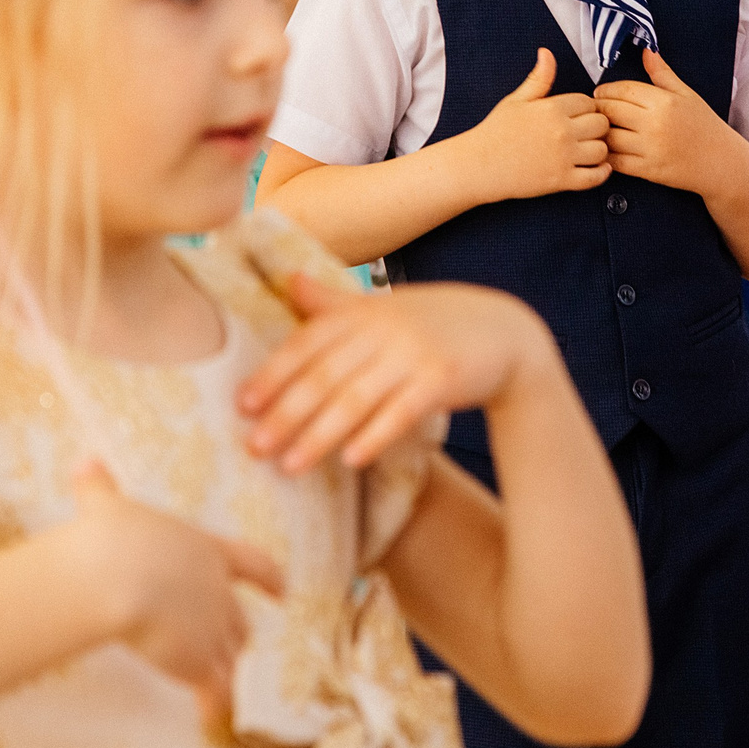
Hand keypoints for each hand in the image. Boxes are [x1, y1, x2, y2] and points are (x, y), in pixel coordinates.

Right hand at [72, 459, 282, 718]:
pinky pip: (215, 693)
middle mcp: (218, 592)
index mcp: (207, 552)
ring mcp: (212, 629)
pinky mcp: (199, 662)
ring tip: (224, 687)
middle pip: (239, 619)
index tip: (284, 590)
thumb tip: (84, 463)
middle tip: (238, 644)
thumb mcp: (108, 506)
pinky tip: (212, 722)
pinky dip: (216, 707)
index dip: (269, 578)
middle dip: (237, 633)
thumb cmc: (114, 535)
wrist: (117, 574)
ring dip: (227, 670)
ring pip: (231, 656)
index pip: (253, 565)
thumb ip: (99, 488)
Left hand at [239, 276, 552, 473]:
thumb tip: (289, 281)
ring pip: (357, 399)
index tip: (242, 405)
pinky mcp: (443, 378)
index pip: (308, 343)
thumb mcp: (383, 308)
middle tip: (254, 447)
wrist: (505, 332)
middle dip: (287, 414)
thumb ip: (333, 304)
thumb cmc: (434, 323)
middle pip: (325, 376)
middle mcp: (384, 328)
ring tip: (290, 466)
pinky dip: (374, 436)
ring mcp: (414, 352)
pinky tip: (350, 461)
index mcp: (363, 312)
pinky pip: (402, 412)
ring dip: (320, 436)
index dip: (274, 374)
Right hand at [467, 49, 608, 200]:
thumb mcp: (516, 100)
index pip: (588, 102)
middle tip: (586, 132)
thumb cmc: (495, 133)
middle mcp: (561, 131)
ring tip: (588, 149)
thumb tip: (547, 54)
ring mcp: (563, 157)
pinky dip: (601, 174)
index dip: (586, 107)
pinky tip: (597, 168)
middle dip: (596, 126)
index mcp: (552, 109)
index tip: (579, 115)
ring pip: (603, 150)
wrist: (479, 166)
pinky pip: (595, 178)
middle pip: (601, 124)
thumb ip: (538, 78)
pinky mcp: (561, 180)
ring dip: (599, 149)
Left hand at [594, 49, 747, 197]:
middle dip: (598, 109)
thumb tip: (647, 51)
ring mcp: (651, 148)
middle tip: (595, 110)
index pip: (622, 90)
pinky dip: (607, 155)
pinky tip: (608, 149)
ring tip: (598, 129)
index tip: (600, 93)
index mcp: (664, 102)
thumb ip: (662, 73)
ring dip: (599, 132)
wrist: (721, 161)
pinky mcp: (648, 170)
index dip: (606, 90)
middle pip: (610, 111)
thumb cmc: (704, 126)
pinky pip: (616, 161)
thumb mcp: (686, 94)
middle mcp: (655, 124)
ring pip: (609, 137)